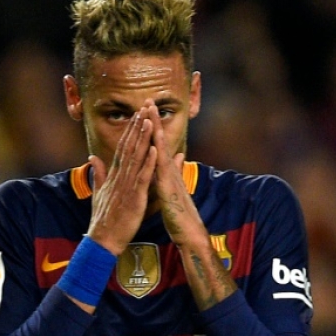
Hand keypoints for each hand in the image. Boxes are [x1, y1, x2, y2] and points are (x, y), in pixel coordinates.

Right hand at [87, 108, 156, 254]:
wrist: (102, 240)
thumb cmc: (103, 219)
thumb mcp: (99, 193)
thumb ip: (98, 174)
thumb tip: (92, 157)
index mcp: (114, 176)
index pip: (123, 147)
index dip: (130, 130)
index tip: (137, 114)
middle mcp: (119, 177)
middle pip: (129, 147)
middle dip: (137, 126)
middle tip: (145, 107)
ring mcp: (126, 186)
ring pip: (136, 158)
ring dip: (143, 138)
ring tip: (150, 120)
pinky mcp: (134, 197)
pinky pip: (143, 177)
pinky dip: (149, 163)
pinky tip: (155, 149)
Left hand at [147, 102, 204, 247]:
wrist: (191, 235)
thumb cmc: (181, 216)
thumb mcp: (174, 191)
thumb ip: (174, 172)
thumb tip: (177, 157)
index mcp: (166, 173)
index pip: (157, 145)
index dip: (151, 127)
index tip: (145, 109)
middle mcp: (169, 172)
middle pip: (160, 142)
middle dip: (154, 121)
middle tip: (148, 100)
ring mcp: (170, 180)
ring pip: (162, 152)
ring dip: (157, 132)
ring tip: (152, 114)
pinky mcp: (169, 191)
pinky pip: (163, 172)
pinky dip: (159, 158)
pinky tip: (156, 146)